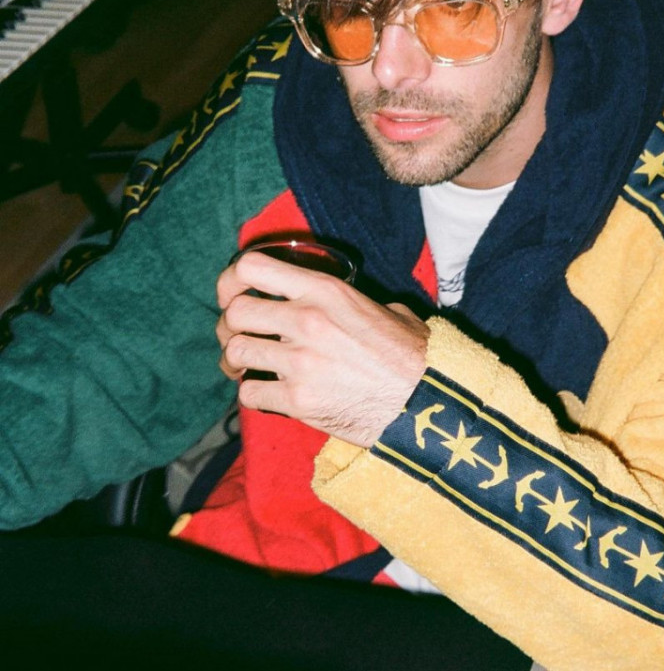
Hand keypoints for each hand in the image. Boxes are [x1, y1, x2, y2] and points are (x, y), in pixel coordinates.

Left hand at [216, 251, 428, 447]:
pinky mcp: (298, 401)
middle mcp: (307, 320)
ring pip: (236, 351)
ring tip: (249, 365)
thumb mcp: (385, 310)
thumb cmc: (412, 355)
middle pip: (235, 312)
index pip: (253, 267)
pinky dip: (254, 392)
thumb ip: (347, 302)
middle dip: (231, 325)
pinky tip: (269, 391)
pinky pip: (249, 392)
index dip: (232, 279)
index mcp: (326, 290)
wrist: (425, 404)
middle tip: (241, 335)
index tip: (233, 292)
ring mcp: (300, 361)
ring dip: (238, 360)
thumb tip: (332, 306)